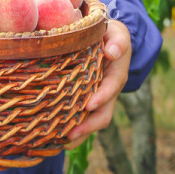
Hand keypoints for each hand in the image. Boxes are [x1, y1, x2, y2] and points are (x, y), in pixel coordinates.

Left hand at [64, 19, 131, 149]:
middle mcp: (109, 91)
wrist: (106, 40)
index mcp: (117, 74)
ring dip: (79, 134)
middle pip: (103, 114)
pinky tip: (56, 138)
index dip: (101, 98)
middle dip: (88, 126)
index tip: (88, 105)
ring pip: (92, 121)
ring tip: (61, 142)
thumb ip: (118, 40)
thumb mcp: (117, 32)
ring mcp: (98, 99)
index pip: (111, 88)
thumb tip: (112, 52)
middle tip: (70, 134)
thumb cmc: (109, 34)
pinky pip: (82, 119)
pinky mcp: (87, 101)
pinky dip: (73, 131)